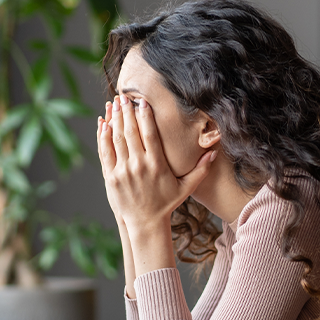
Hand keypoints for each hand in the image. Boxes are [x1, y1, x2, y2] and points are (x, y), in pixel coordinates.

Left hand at [97, 94, 215, 235]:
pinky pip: (106, 152)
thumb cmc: (166, 203)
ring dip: (114, 119)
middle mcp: (139, 166)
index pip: (150, 134)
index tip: (142, 101)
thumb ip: (201, 169)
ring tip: (113, 104)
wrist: (145, 223)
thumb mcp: (186, 187)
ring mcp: (123, 171)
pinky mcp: (111, 177)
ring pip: (117, 139)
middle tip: (124, 96)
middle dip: (127, 112)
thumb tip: (215, 152)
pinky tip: (103, 123)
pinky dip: (103, 136)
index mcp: (157, 165)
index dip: (145, 116)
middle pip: (131, 132)